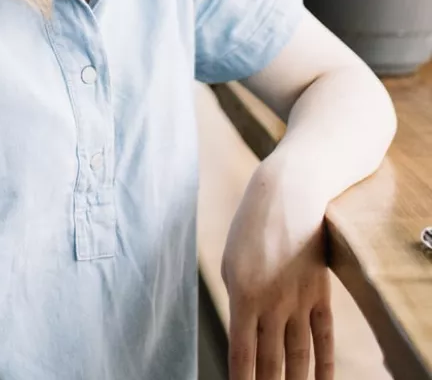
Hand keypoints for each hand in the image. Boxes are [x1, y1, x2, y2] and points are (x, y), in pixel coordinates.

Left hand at [220, 161, 334, 378]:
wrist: (288, 195)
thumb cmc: (250, 227)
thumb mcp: (231, 261)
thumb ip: (239, 299)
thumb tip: (244, 332)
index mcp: (242, 294)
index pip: (241, 351)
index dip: (241, 379)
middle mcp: (272, 302)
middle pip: (271, 360)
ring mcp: (299, 300)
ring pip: (298, 355)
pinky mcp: (320, 294)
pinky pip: (323, 337)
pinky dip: (325, 364)